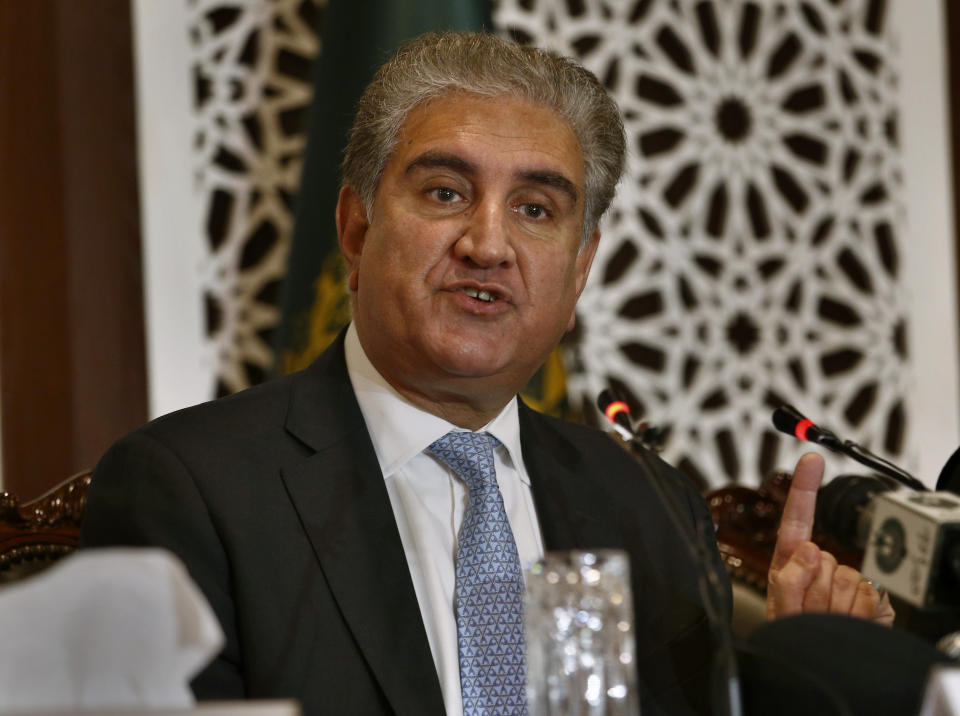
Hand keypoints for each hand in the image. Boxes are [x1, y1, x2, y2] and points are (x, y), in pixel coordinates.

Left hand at [766, 452, 894, 625]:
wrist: (822, 664)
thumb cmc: (796, 633)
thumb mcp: (781, 608)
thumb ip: (787, 579)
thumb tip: (811, 549)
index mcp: (794, 559)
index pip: (798, 518)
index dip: (805, 487)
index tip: (812, 458)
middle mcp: (823, 564)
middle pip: (824, 559)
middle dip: (813, 591)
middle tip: (809, 612)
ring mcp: (851, 580)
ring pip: (846, 579)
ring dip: (833, 606)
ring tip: (825, 620)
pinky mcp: (876, 597)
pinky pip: (867, 597)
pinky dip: (856, 614)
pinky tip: (847, 623)